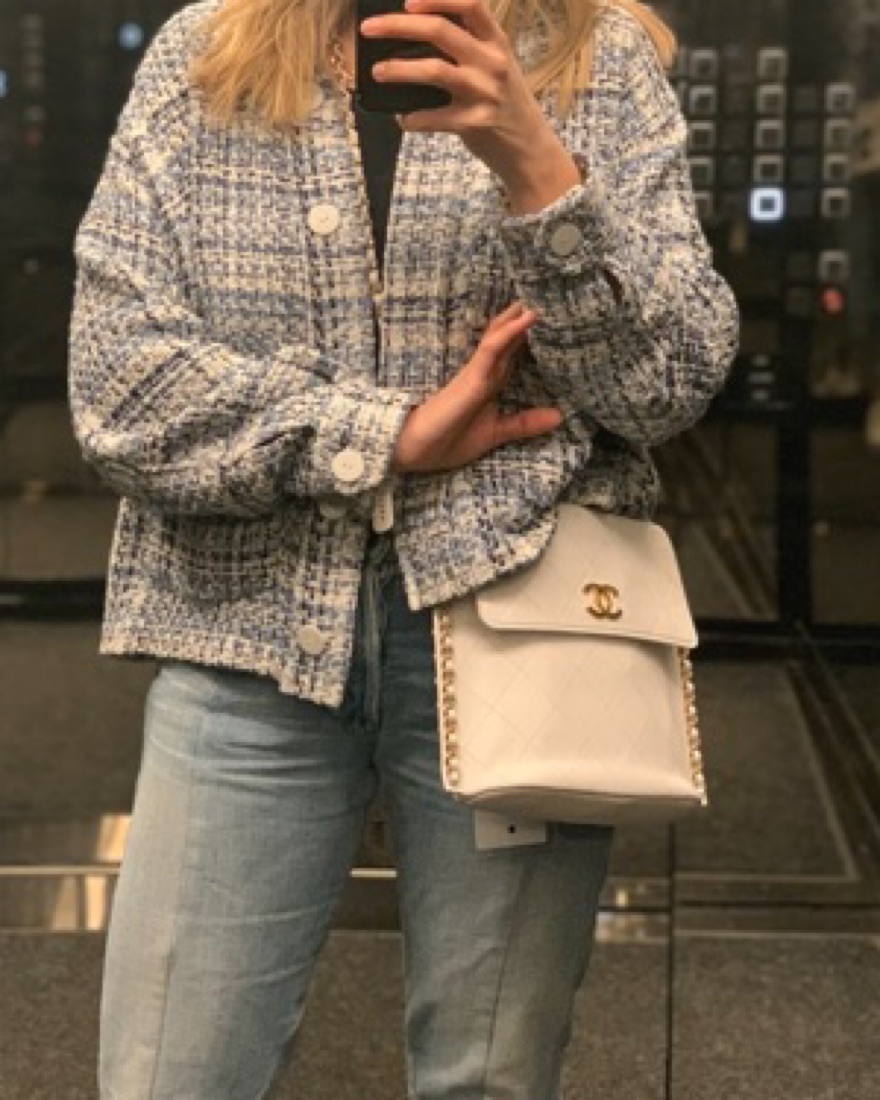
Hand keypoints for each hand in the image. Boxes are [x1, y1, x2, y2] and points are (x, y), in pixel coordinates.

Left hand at [361, 0, 554, 178]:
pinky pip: (433, 117)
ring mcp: (483, 93)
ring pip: (433, 70)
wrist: (529, 147)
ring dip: (399, 69)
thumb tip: (415, 35)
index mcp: (496, 41)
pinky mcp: (474, 123)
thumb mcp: (495, 65)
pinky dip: (412, 118)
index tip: (407, 0)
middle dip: (398, 25)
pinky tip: (402, 119)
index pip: (469, 4)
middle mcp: (492, 62)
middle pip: (440, 31)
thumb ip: (467, 47)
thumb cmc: (504, 102)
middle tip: (369, 29)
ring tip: (377, 72)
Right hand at [390, 302, 562, 474]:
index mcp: (490, 385)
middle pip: (507, 340)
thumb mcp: (495, 433)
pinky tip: (525, 320)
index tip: (550, 323)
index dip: (529, 339)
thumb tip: (560, 417)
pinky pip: (491, 350)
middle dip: (523, 321)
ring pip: (500, 338)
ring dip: (518, 319)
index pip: (513, 356)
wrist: (414, 450)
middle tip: (543, 297)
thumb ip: (524, 423)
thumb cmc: (448, 440)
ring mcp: (477, 372)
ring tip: (537, 298)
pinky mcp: (471, 377)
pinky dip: (508, 334)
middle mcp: (485, 373)